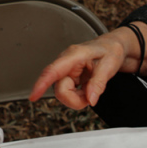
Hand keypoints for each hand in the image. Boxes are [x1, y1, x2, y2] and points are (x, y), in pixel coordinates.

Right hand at [30, 23, 146, 108]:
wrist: (113, 47)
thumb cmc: (110, 50)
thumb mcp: (110, 65)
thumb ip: (99, 83)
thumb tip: (90, 100)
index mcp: (73, 56)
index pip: (53, 71)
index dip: (41, 84)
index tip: (33, 96)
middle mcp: (66, 64)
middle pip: (60, 90)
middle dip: (76, 99)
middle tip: (92, 96)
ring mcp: (67, 72)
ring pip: (64, 94)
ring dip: (79, 98)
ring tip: (92, 89)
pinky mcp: (70, 79)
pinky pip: (70, 94)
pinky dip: (80, 97)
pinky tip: (88, 89)